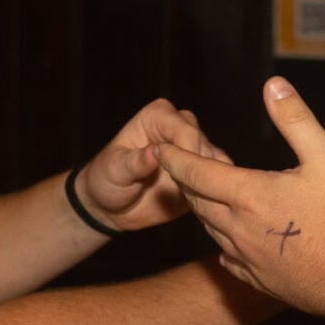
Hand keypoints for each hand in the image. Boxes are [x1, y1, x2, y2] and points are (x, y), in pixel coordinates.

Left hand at [73, 99, 226, 232]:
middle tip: (188, 194)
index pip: (185, 130)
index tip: (185, 177)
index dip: (188, 152)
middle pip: (205, 145)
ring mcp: (193, 150)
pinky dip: (213, 194)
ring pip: (216, 162)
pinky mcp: (201, 172)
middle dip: (200, 169)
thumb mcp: (114, 171)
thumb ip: (134, 162)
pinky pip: (218, 181)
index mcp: (157, 117)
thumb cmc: (106, 180)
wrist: (110, 207)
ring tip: (193, 202)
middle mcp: (179, 127)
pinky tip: (202, 206)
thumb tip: (153, 153)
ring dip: (209, 182)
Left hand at [158, 80, 324, 314]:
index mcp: (249, 195)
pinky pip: (229, 261)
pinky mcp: (261, 281)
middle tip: (178, 167)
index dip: (176, 157)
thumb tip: (273, 85)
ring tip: (201, 198)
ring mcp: (249, 258)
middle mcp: (240, 228)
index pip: (197, 172)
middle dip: (185, 181)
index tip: (162, 147)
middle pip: (198, 202)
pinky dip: (222, 246)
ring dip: (202, 211)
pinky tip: (227, 245)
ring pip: (211, 231)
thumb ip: (296, 120)